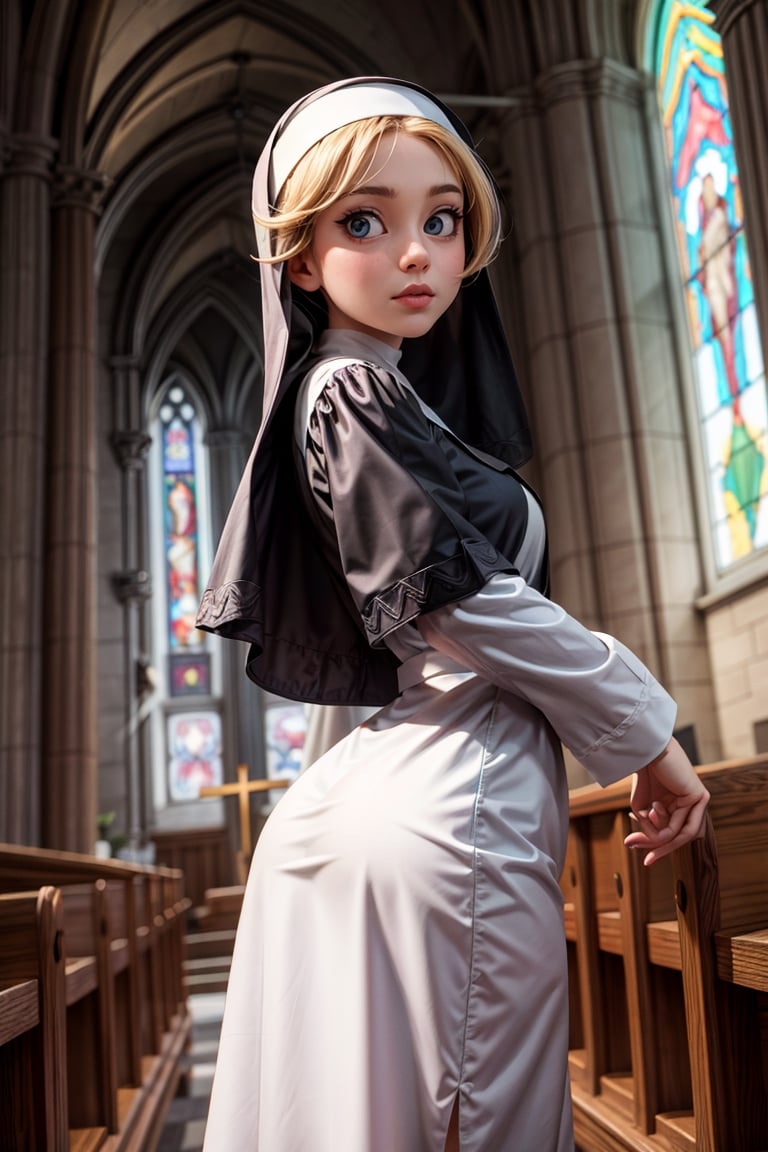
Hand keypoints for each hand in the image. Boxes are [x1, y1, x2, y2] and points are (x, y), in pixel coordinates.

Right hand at [623, 738, 709, 865]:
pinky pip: (685, 826)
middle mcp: (690, 803)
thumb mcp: (642, 808)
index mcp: (679, 804)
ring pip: (681, 834)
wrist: (645, 751)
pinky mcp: (700, 796)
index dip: (657, 848)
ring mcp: (697, 800)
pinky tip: (653, 813)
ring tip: (642, 824)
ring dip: (660, 837)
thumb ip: (650, 828)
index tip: (642, 858)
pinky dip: (667, 827)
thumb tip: (653, 845)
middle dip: (660, 849)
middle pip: (678, 837)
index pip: (673, 833)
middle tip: (645, 860)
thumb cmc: (642, 774)